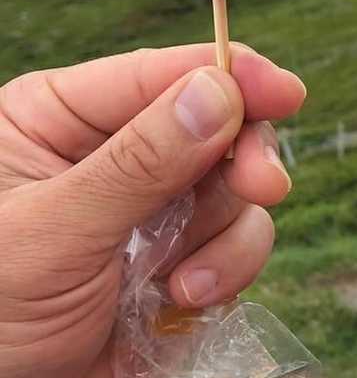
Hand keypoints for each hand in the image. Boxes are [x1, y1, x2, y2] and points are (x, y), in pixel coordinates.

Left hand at [0, 45, 304, 377]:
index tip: (283, 92)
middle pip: (219, 123)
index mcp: (60, 119)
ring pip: (237, 190)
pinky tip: (181, 302)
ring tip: (182, 284)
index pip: (159, 75)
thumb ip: (138, 163)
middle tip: (261, 187)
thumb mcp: (53, 234)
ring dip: (225, 239)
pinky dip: (226, 275)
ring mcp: (154, 210)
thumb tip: (218, 93)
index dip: (229, 76)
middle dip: (242, 162)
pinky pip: (240, 245)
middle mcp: (114, 154)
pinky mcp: (184, 261)